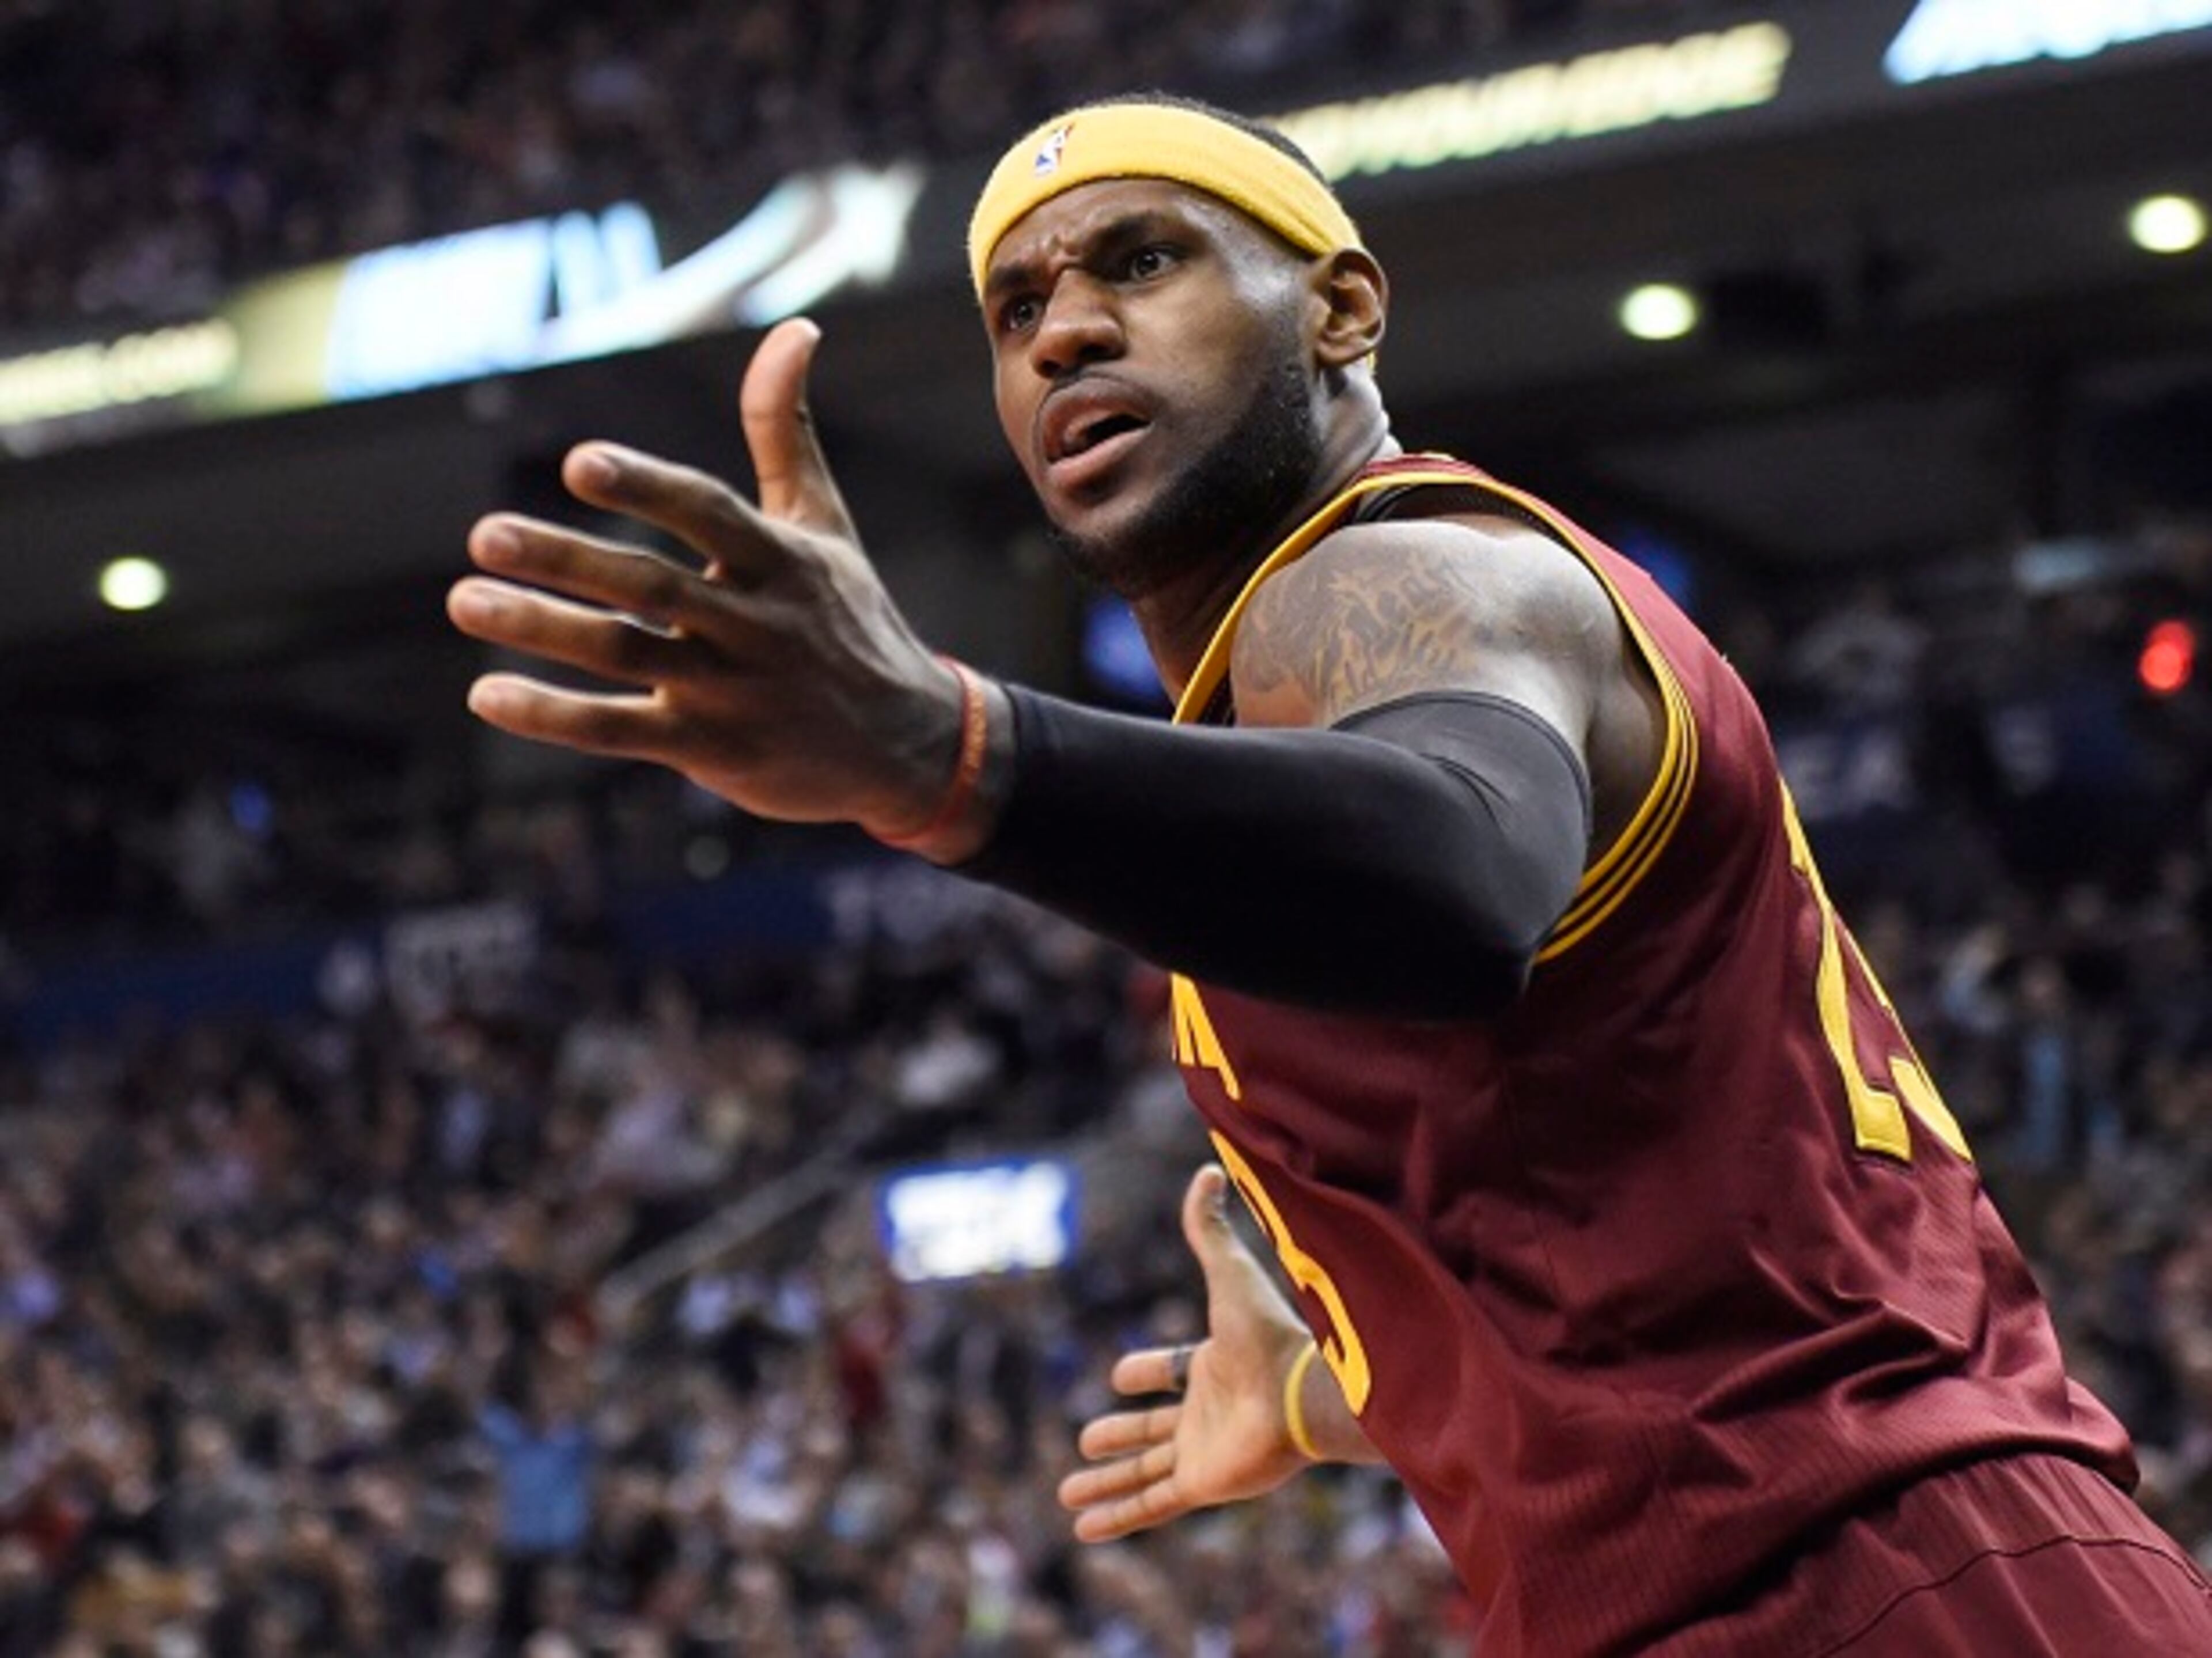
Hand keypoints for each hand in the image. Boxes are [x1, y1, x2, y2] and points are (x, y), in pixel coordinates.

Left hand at [447, 318, 972, 845]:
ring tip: (465, 600)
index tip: (580, 464)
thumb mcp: (825, 525)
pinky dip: (554, 717)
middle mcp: (755, 624)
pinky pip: (620, 732)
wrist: (911, 746)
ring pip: (624, 656)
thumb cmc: (852, 621)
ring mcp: (733, 691)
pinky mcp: (714, 749)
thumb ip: (786, 431)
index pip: (706, 514)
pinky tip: (488, 695)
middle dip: (566, 561)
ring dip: (541, 629)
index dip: (646, 487)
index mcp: (780, 561)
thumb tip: (797, 328)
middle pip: (649, 586)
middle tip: (482, 535)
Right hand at [1058, 1166, 1317, 1541]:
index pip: (1173, 1371)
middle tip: (1085, 1439)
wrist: (1301, 1392)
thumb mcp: (1228, 1273)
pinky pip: (1152, 1504)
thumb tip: (1206, 1169)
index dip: (1147, 1371)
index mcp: (1213, 1365)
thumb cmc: (1268, 1333)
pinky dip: (1117, 1517)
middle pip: (1154, 1428)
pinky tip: (1083, 1529)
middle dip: (1119, 1434)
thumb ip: (1209, 1229)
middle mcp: (1208, 1412)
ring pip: (1145, 1470)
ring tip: (1065, 1495)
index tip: (1120, 1375)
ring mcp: (1204, 1451)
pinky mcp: (1202, 1483)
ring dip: (1106, 1483)